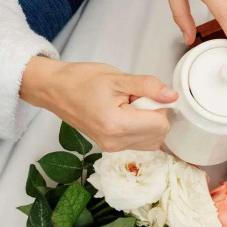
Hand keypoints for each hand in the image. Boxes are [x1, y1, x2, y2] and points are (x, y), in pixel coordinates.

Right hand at [20, 57, 173, 150]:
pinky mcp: (109, 147)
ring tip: (127, 105)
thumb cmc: (82, 80)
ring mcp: (111, 148)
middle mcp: (115, 143)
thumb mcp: (118, 78)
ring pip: (151, 141)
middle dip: (154, 114)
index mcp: (117, 126)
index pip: (161, 125)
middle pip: (159, 135)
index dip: (159, 105)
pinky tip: (124, 113)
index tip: (143, 93)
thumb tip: (172, 96)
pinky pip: (138, 142)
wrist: (55, 89)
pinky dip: (139, 128)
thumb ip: (148, 87)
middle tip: (133, 98)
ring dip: (147, 122)